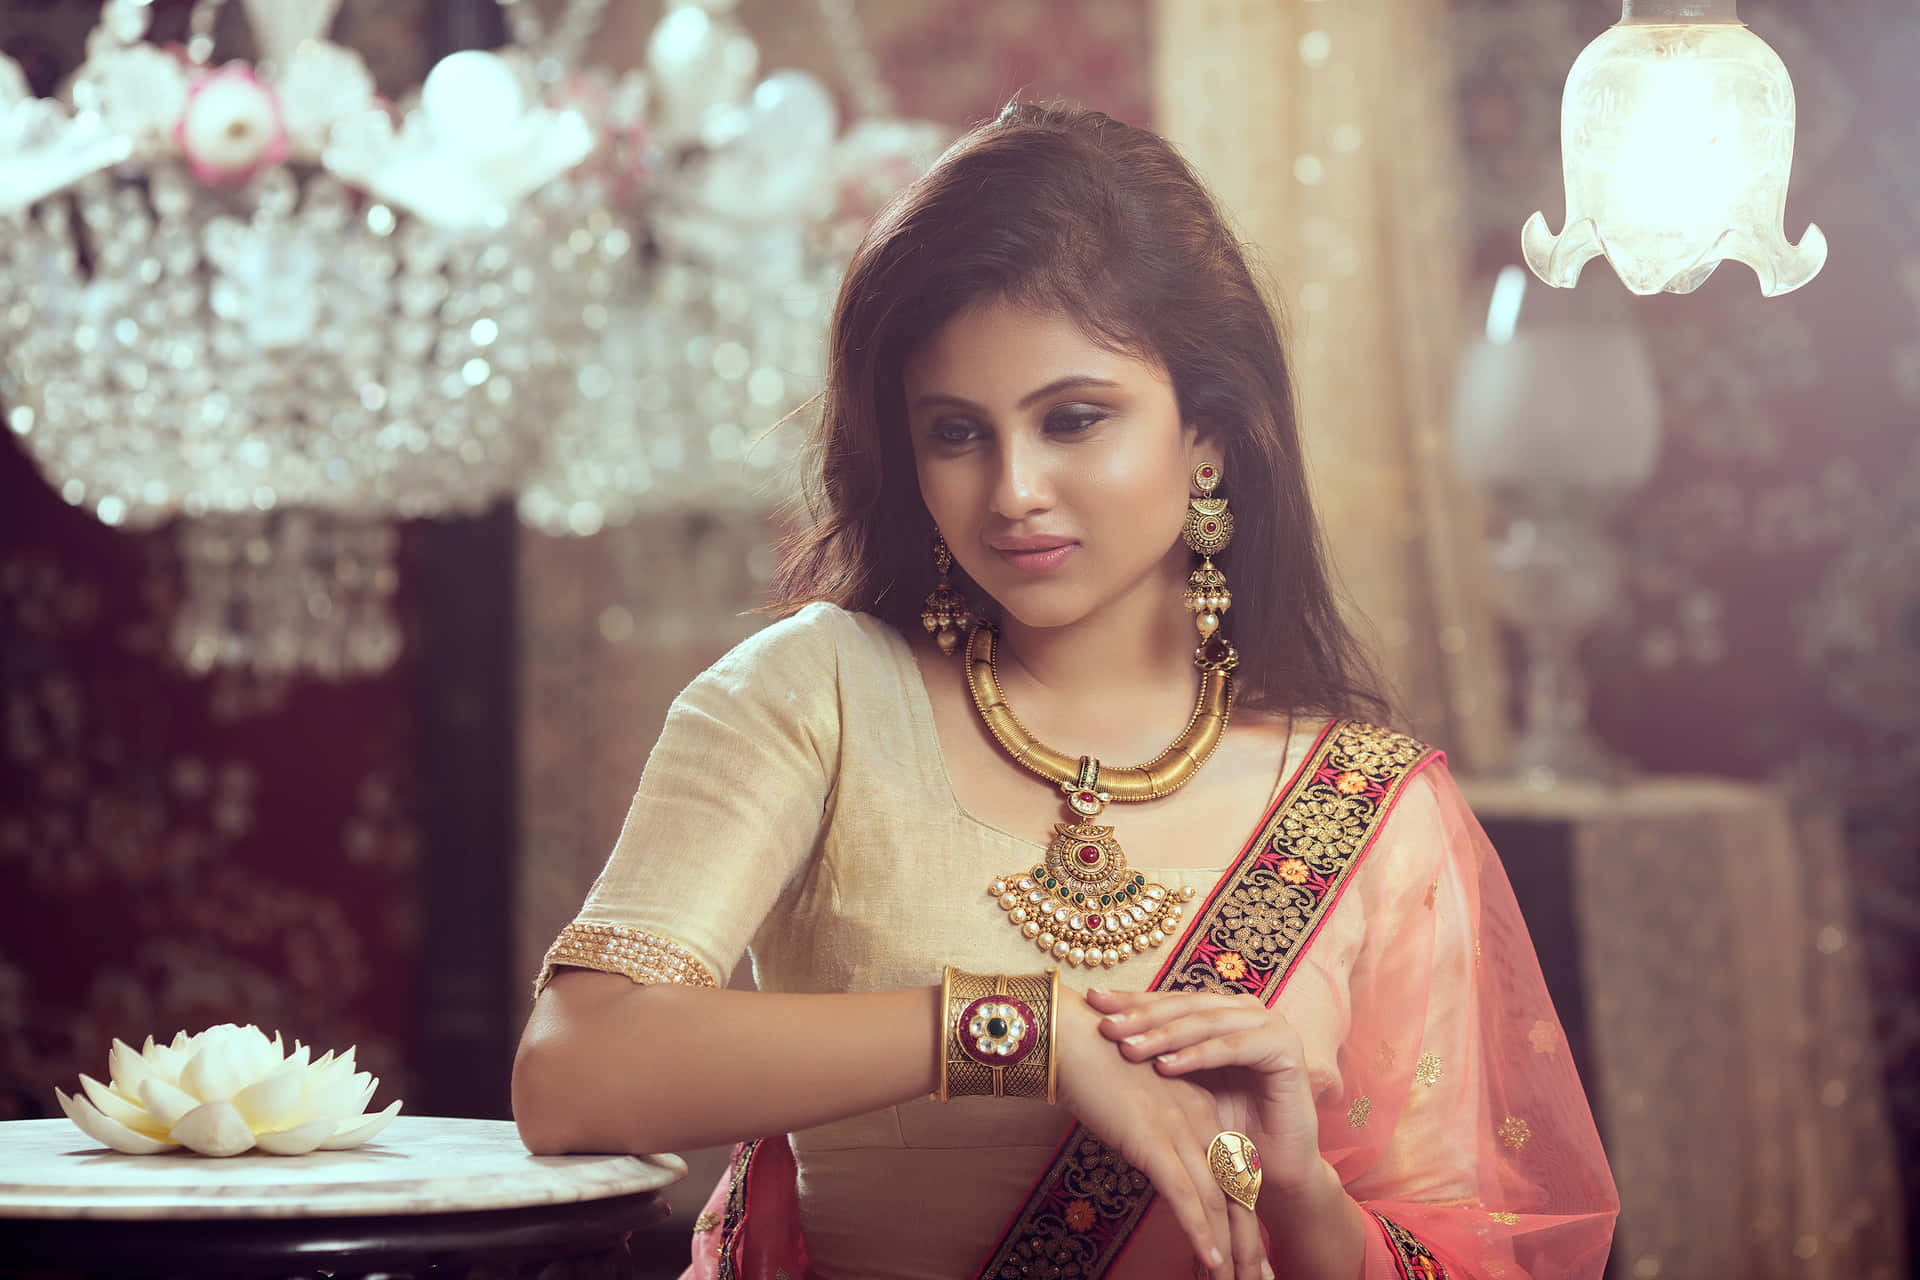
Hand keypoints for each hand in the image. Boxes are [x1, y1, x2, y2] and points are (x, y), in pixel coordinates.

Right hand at [1054, 985, 1271, 1279]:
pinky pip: (1183, 1195)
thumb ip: (1152, 1125)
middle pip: (1234, 1193)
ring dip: (1231, 1249)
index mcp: (1199, 1108)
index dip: (1245, 1214)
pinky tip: (1211, 1261)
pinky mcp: (1152, 1139)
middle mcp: (1198, 1122)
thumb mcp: (1136, 1096)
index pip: (1231, 1172)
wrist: (1071, 1033)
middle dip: (1248, 1242)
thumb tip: (1150, 1153)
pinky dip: (1199, 1231)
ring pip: (1216, 1201)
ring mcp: (1177, 1131)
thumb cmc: (1095, 1058)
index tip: (1252, 1252)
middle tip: (1264, 1278)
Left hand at [1086, 988, 1322, 1202]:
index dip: (1131, 1000)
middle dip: (1142, 1015)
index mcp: (1221, 1012)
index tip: (1091, 1002)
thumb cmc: (1224, 1130)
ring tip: (1129, 1048)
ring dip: (1165, 1035)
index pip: (1170, 1001)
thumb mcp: (1182, 1087)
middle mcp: (1246, 1011)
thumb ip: (1156, 1055)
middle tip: (1106, 1026)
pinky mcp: (1286, 1047)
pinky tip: (1166, 1066)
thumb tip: (1098, 1030)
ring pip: (1206, 1023)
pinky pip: (1234, 1047)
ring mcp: (1269, 1025)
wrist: (1271, 1172)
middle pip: (1185, 1006)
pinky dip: (1198, 1055)